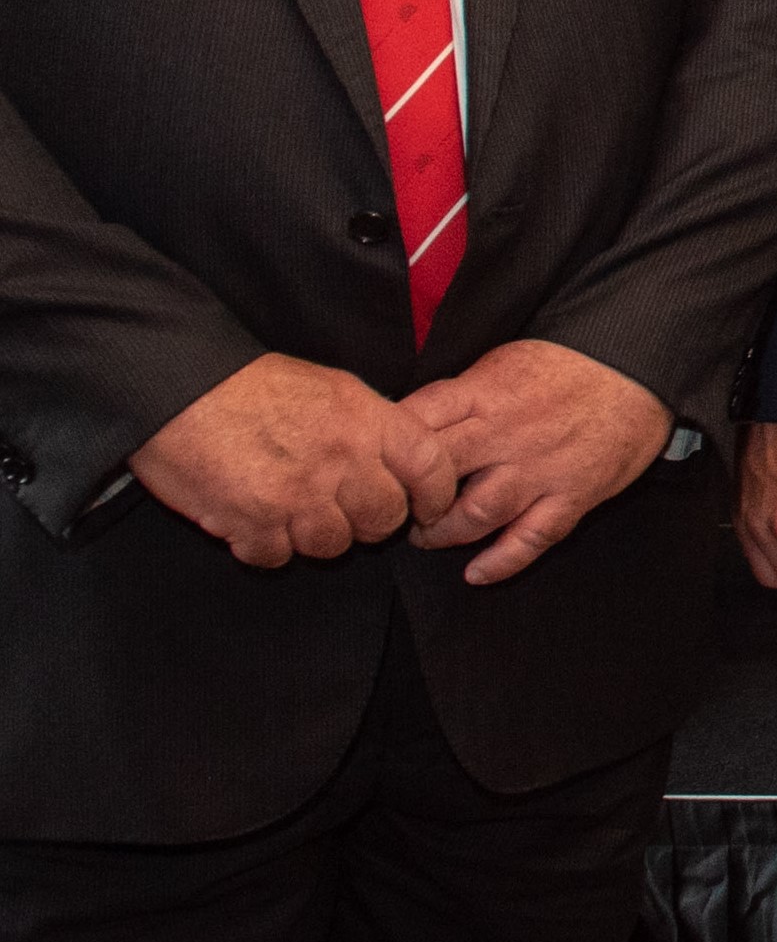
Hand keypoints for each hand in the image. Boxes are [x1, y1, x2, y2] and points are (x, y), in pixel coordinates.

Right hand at [127, 354, 458, 568]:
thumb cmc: (250, 385)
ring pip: (333, 545)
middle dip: (368, 522)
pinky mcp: (254, 522)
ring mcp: (299, 495)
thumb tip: (397, 463)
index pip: (430, 467)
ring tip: (290, 512)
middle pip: (384, 519)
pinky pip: (277, 557)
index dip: (437, 495)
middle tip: (343, 511)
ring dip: (314, 536)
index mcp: (366, 419)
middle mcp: (342, 459)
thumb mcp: (330, 387)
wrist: (175, 387)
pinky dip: (265, 546)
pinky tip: (251, 522)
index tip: (429, 510)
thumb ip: (369, 426)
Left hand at [402, 342, 676, 583]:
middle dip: (408, 498)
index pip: (414, 423)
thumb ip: (462, 396)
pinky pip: (530, 539)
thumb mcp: (503, 361)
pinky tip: (476, 573)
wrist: (641, 367)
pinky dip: (501, 562)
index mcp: (484, 395)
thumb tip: (415, 422)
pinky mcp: (572, 496)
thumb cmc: (570, 363)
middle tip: (397, 507)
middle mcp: (505, 435)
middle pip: (435, 475)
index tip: (378, 462)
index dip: (388, 448)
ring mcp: (539, 470)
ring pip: (475, 515)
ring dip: (443, 533)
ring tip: (430, 535)